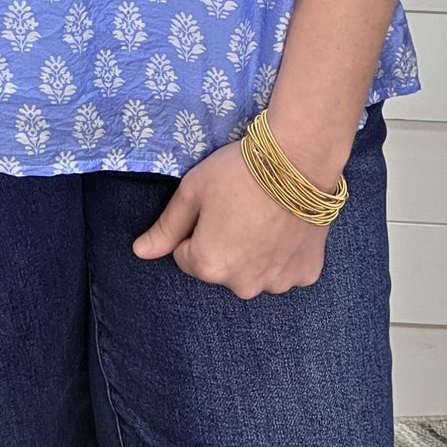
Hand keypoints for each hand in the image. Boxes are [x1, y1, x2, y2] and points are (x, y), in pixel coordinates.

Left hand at [131, 136, 328, 298]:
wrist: (298, 160)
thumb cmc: (238, 172)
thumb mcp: (192, 191)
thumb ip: (166, 227)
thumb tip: (139, 253)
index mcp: (209, 266)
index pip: (185, 256)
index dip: (195, 228)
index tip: (212, 205)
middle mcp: (243, 286)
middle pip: (221, 267)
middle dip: (224, 244)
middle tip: (239, 208)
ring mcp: (278, 283)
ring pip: (254, 271)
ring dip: (254, 252)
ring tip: (265, 214)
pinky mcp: (306, 274)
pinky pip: (285, 269)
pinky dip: (284, 253)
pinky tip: (287, 225)